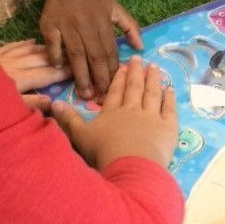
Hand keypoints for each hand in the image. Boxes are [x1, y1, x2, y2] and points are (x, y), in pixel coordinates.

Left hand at [0, 39, 70, 112]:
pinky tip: (31, 41)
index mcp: (19, 79)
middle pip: (40, 59)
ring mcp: (2, 57)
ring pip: (28, 50)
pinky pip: (12, 46)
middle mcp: (14, 65)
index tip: (77, 69)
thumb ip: (29, 104)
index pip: (47, 74)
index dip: (63, 72)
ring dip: (44, 49)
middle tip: (72, 56)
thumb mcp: (6, 108)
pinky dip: (23, 43)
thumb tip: (52, 101)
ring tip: (57, 48)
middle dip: (58, 58)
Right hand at [38, 0, 141, 101]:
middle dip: (99, 79)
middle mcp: (87, 26)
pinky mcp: (50, 25)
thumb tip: (141, 47)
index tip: (114, 90)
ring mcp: (67, 26)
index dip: (112, 72)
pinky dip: (56, 57)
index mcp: (103, 23)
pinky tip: (59, 71)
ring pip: (76, 54)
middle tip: (100, 99)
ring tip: (84, 93)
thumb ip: (129, 27)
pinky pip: (53, 45)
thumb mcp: (114, 7)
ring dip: (80, 75)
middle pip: (94, 57)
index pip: (110, 52)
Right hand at [52, 55, 177, 170]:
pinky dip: (169, 98)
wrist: (130, 164)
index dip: (118, 79)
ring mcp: (151, 116)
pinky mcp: (167, 127)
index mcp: (112, 112)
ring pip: (152, 94)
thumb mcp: (81, 136)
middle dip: (136, 73)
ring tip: (155, 67)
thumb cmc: (104, 152)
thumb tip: (53, 103)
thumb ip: (69, 119)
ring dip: (153, 79)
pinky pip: (169, 108)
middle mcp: (132, 110)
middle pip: (134, 88)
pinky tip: (170, 89)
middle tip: (139, 59)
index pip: (115, 91)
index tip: (122, 66)